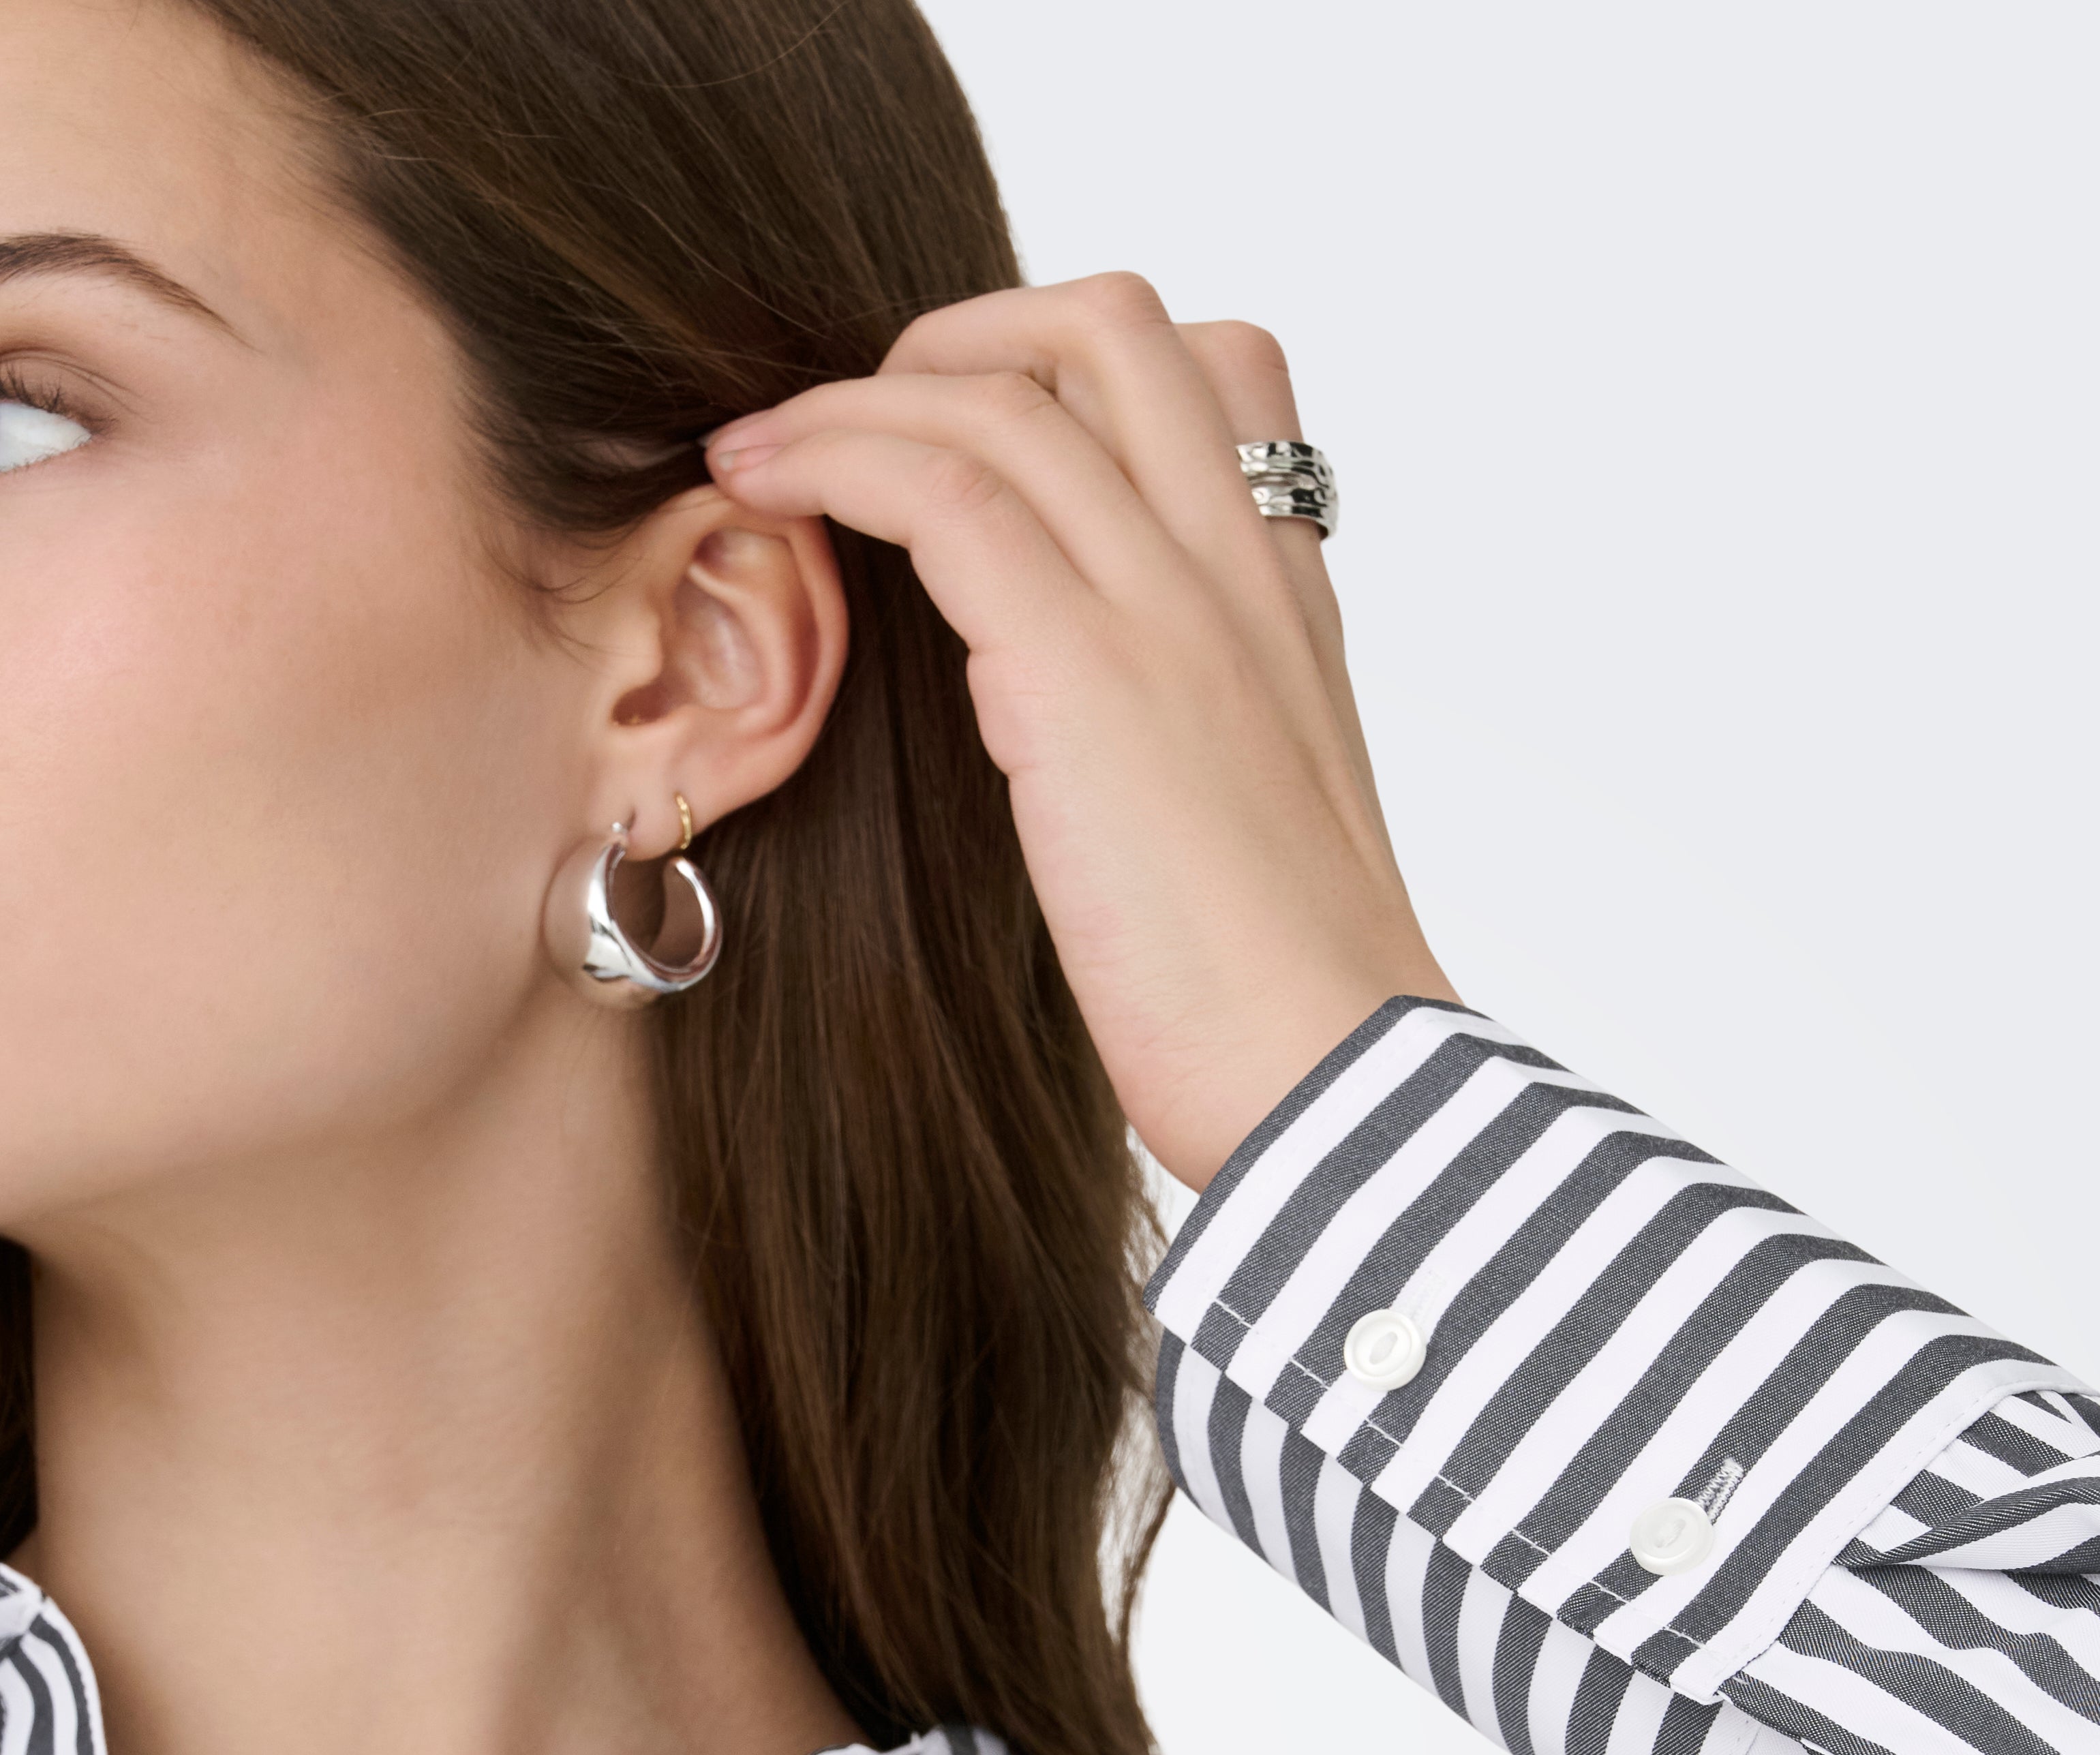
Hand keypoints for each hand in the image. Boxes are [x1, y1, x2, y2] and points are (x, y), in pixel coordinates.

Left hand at [705, 274, 1455, 1198]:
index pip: (1217, 375)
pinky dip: (833, 459)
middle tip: (860, 424)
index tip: (966, 440)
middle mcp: (1238, 573)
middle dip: (957, 333)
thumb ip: (1175, 745)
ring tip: (760, 455)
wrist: (1339, 1086)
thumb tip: (1064, 741)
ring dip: (852, 397)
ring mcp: (1168, 608)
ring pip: (1007, 388)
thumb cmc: (1284, 1012)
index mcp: (1285, 608)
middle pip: (1110, 322)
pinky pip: (944, 488)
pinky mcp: (1084, 672)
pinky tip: (761, 495)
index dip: (1070, 372)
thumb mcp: (1242, 832)